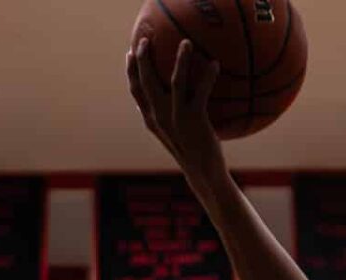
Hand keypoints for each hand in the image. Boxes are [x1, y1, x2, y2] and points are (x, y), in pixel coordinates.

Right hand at [127, 37, 227, 178]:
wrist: (204, 174)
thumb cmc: (193, 152)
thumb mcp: (175, 133)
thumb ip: (169, 115)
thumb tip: (176, 97)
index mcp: (152, 120)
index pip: (136, 92)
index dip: (131, 71)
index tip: (130, 52)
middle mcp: (160, 117)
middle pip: (146, 81)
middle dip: (143, 58)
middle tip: (146, 39)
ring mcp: (177, 118)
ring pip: (175, 81)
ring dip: (181, 59)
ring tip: (187, 42)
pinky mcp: (195, 120)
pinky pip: (201, 91)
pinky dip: (208, 75)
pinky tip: (215, 63)